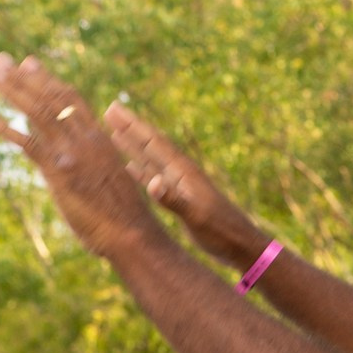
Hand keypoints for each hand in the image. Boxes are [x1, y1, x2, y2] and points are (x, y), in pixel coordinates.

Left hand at [0, 57, 161, 260]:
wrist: (134, 235)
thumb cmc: (126, 216)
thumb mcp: (111, 178)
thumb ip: (91, 161)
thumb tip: (70, 157)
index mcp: (100, 139)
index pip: (72, 99)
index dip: (48, 79)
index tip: (29, 63)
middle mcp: (85, 139)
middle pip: (52, 97)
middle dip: (23, 77)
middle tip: (0, 61)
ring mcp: (72, 153)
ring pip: (38, 111)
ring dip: (12, 89)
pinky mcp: (59, 172)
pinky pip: (27, 143)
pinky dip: (4, 127)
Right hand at [102, 102, 268, 270]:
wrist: (242, 245)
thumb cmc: (221, 232)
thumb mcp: (196, 217)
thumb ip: (174, 200)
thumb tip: (152, 183)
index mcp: (183, 173)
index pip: (153, 143)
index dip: (133, 126)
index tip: (114, 108)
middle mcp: (180, 173)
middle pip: (150, 144)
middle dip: (130, 127)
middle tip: (110, 108)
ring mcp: (180, 184)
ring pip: (150, 158)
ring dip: (132, 144)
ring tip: (115, 130)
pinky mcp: (180, 197)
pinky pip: (155, 177)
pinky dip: (140, 170)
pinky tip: (129, 166)